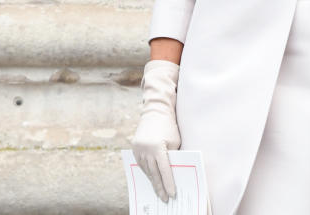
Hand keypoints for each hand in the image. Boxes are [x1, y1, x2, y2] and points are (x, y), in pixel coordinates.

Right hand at [132, 60, 180, 202]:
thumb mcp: (174, 141)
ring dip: (152, 181)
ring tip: (159, 191)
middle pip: (153, 173)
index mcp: (157, 147)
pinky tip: (152, 179)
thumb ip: (172, 156)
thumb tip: (172, 173)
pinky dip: (147, 172)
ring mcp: (138, 149)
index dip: (168, 183)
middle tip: (164, 199)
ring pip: (146, 170)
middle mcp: (145, 149)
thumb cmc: (169, 125)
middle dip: (160, 187)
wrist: (155, 110)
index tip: (172, 194)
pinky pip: (141, 164)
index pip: (164, 170)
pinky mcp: (134, 148)